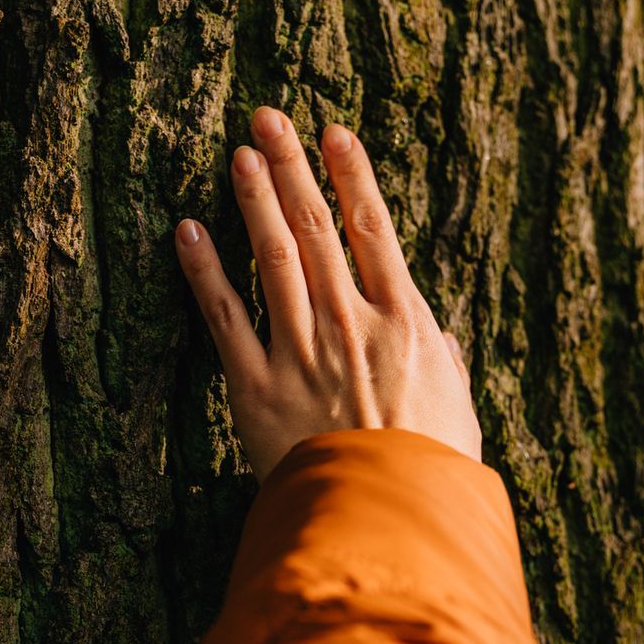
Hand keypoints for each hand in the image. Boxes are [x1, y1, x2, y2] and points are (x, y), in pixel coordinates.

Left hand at [175, 106, 480, 480]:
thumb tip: (443, 340)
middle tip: (267, 118)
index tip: (333, 133)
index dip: (351, 175)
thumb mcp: (458, 415)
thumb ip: (445, 368)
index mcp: (404, 324)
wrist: (386, 525)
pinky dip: (203, 270)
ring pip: (270, 258)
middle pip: (315, 229)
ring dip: (251, 200)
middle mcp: (349, 324)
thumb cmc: (431, 476)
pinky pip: (223, 316)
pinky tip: (186, 230)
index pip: (374, 230)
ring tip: (237, 154)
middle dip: (291, 168)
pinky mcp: (255, 387)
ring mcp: (299, 352)